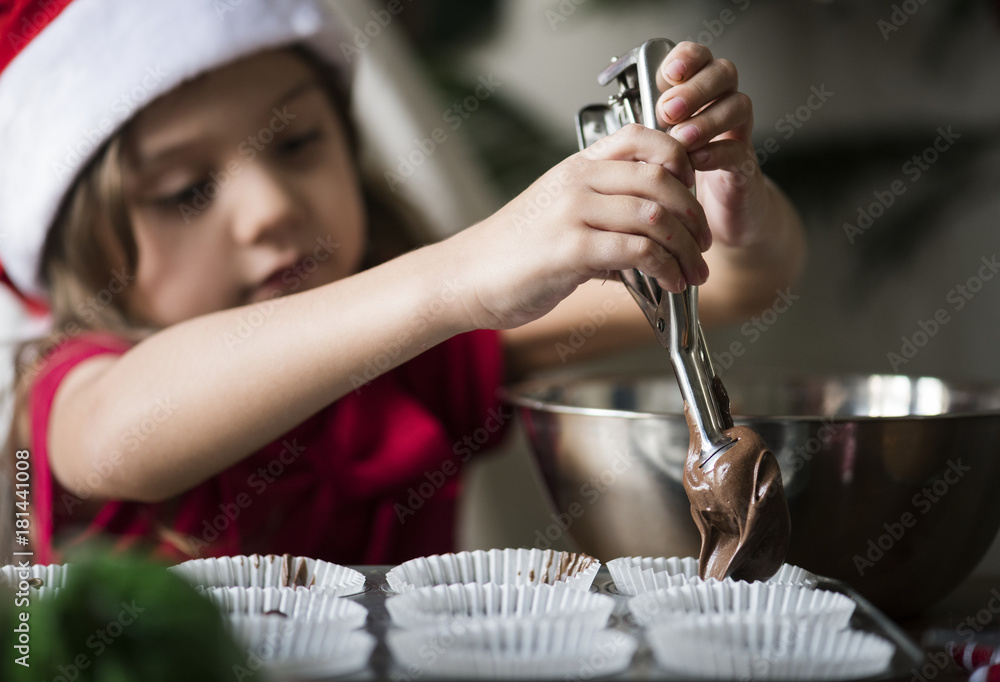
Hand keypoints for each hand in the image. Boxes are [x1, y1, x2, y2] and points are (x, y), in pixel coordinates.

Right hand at [448, 124, 710, 329]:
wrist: (466, 277)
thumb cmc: (512, 253)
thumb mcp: (561, 220)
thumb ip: (606, 223)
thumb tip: (650, 246)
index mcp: (576, 167)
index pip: (642, 137)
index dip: (680, 160)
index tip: (691, 194)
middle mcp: (576, 181)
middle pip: (660, 178)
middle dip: (694, 214)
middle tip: (703, 243)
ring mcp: (572, 212)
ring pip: (655, 215)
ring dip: (686, 249)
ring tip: (694, 272)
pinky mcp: (569, 249)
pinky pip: (637, 251)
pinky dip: (665, 268)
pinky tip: (670, 284)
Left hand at [655, 41, 768, 248]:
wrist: (714, 218)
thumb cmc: (679, 177)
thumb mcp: (656, 149)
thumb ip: (646, 131)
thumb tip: (620, 126)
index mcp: (697, 95)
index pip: (698, 58)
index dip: (686, 59)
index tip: (667, 75)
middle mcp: (720, 106)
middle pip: (723, 73)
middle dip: (694, 88)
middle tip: (669, 111)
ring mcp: (737, 133)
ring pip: (738, 105)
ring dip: (706, 119)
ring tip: (680, 139)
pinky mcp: (745, 165)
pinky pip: (739, 148)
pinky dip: (717, 151)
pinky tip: (696, 160)